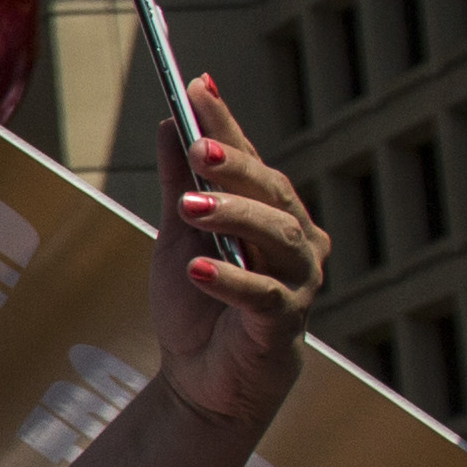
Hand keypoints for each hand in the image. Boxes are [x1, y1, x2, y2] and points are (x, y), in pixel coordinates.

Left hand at [146, 75, 324, 426]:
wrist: (202, 382)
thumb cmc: (198, 304)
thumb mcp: (177, 235)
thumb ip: (178, 181)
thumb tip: (169, 120)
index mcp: (273, 215)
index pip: (251, 160)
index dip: (227, 123)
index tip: (196, 85)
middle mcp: (296, 243)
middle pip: (272, 193)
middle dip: (236, 166)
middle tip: (198, 146)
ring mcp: (297, 284)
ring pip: (279, 238)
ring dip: (235, 217)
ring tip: (189, 205)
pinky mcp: (285, 327)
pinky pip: (266, 298)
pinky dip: (232, 280)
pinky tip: (198, 268)